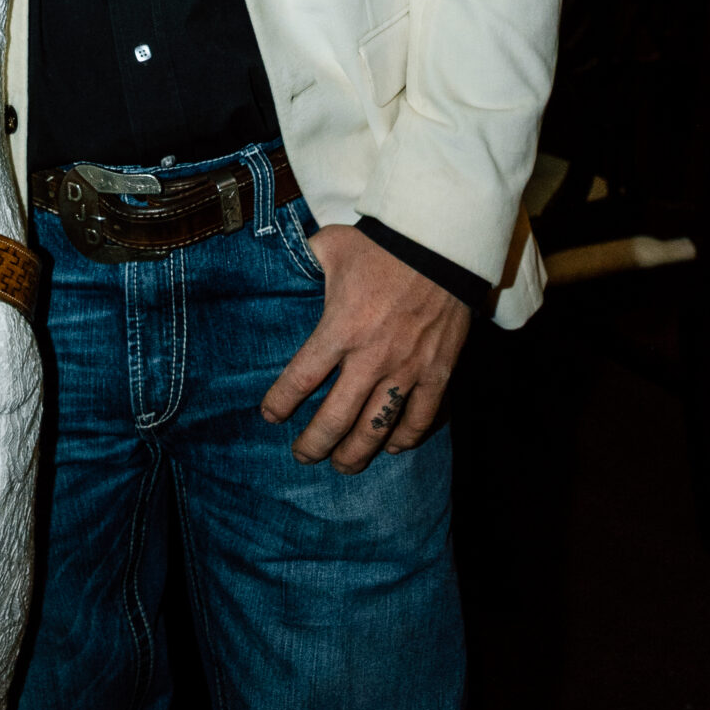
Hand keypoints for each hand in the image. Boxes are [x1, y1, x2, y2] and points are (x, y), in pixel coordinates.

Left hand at [260, 225, 470, 470]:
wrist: (439, 244)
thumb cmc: (380, 245)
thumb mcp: (331, 245)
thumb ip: (306, 260)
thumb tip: (287, 263)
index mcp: (340, 328)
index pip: (301, 379)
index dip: (280, 403)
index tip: (270, 416)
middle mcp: (370, 358)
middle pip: (335, 419)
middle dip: (314, 445)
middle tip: (302, 456)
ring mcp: (407, 370)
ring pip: (376, 430)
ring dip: (355, 454)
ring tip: (342, 466)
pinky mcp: (437, 373)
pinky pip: (420, 419)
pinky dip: (405, 439)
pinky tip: (391, 446)